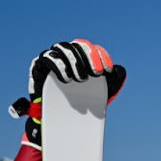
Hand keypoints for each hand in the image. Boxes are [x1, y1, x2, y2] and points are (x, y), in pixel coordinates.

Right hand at [9, 39, 125, 145]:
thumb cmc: (82, 99)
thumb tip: (120, 70)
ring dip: (75, 61)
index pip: (94, 48)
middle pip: (80, 45)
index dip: (102, 56)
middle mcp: (70, 53)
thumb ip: (114, 80)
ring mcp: (54, 56)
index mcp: (84, 57)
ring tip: (82, 79)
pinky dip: (59, 66)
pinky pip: (48, 57)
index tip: (108, 70)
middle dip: (90, 57)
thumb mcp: (103, 91)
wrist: (61, 115)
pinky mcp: (40, 64)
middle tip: (96, 74)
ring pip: (64, 47)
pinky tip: (67, 78)